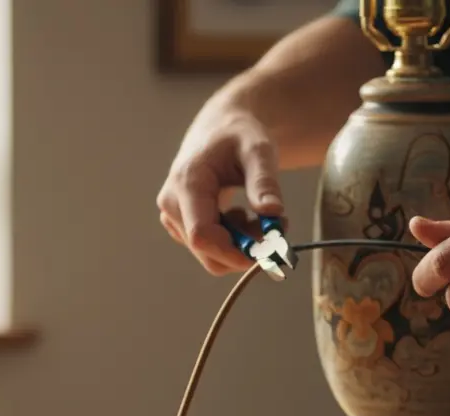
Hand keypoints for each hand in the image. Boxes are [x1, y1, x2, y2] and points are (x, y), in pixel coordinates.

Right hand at [157, 108, 283, 274]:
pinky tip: (243, 216)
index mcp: (187, 183)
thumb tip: (274, 213)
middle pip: (206, 251)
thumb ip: (264, 181)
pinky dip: (232, 242)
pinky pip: (208, 248)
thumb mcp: (258, 150)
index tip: (267, 252)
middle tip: (277, 228)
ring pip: (209, 254)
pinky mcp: (179, 224)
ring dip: (241, 245)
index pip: (202, 235)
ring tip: (260, 216)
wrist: (220, 127)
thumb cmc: (239, 135)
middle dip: (244, 249)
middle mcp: (172, 204)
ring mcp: (172, 216)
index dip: (233, 252)